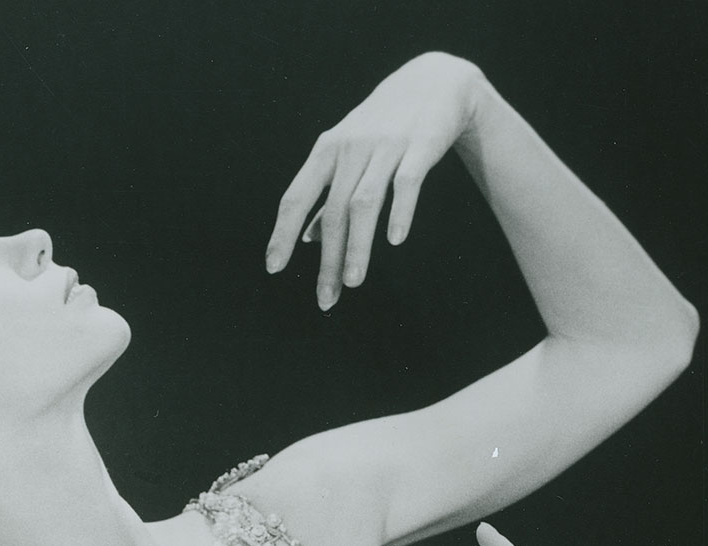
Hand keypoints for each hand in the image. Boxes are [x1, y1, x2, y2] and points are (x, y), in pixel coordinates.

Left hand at [265, 52, 487, 309]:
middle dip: (328, 259)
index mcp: (326, 152)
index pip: (296, 198)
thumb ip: (328, 195)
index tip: (273, 268)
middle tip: (326, 299)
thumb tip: (306, 239)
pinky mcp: (419, 146)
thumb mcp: (348, 155)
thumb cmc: (383, 127)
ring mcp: (385, 146)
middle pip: (332, 212)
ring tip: (353, 283)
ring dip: (357, 246)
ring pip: (363, 203)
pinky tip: (394, 241)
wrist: (434, 83)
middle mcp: (350, 148)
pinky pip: (406, 183)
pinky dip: (399, 212)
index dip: (282, 234)